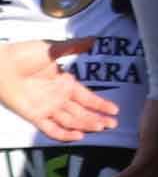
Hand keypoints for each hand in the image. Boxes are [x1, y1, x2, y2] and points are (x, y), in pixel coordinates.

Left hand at [0, 40, 117, 142]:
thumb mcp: (51, 49)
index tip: (115, 110)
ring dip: (86, 125)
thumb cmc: (23, 54)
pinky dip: (64, 134)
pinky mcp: (35, 116)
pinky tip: (78, 136)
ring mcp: (47, 108)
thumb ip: (72, 47)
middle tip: (112, 124)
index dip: (101, 104)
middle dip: (98, 118)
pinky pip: (51, 129)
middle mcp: (58, 98)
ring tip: (100, 127)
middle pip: (82, 112)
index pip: (87, 97)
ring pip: (71, 121)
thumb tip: (93, 40)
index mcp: (65, 83)